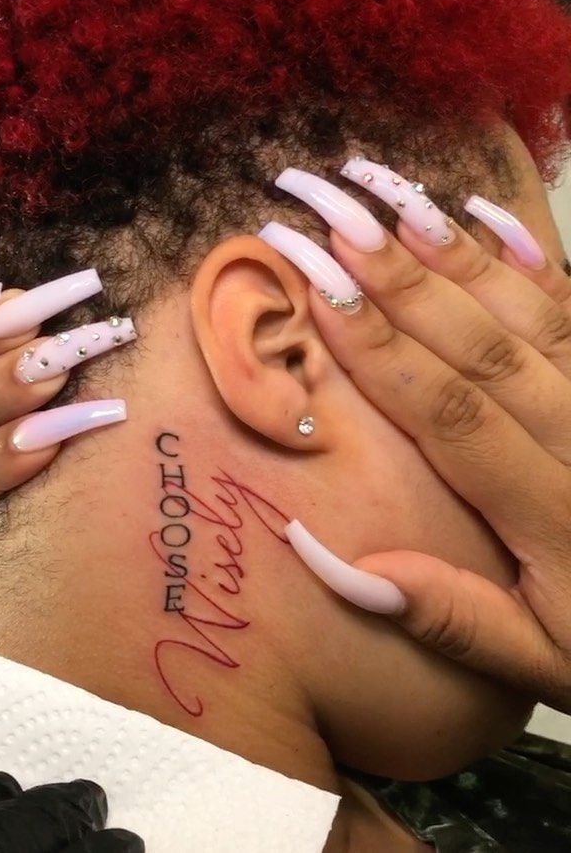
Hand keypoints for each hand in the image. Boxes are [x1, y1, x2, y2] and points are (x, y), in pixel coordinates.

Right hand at [284, 170, 570, 712]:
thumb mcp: (546, 664)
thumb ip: (449, 617)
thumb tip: (328, 559)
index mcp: (553, 514)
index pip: (449, 410)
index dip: (375, 345)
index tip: (311, 283)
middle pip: (479, 343)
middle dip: (391, 271)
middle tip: (320, 206)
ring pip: (527, 313)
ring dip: (450, 250)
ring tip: (381, 194)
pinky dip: (530, 259)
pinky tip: (480, 216)